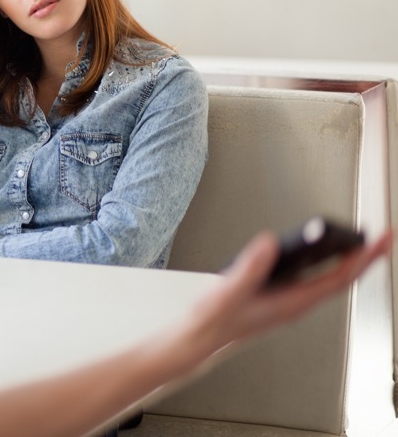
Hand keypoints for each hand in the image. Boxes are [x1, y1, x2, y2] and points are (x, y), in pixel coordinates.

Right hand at [188, 228, 392, 354]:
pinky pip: (313, 281)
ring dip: (347, 262)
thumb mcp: (228, 293)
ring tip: (359, 243)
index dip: (361, 258)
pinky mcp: (278, 299)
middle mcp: (295, 304)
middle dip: (363, 258)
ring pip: (328, 281)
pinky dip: (325, 266)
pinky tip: (322, 257)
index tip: (378, 240)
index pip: (338, 279)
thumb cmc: (213, 323)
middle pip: (340, 279)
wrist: (199, 341)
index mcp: (291, 303)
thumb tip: (269, 244)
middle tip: (382, 237)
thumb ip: (250, 268)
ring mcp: (288, 303)